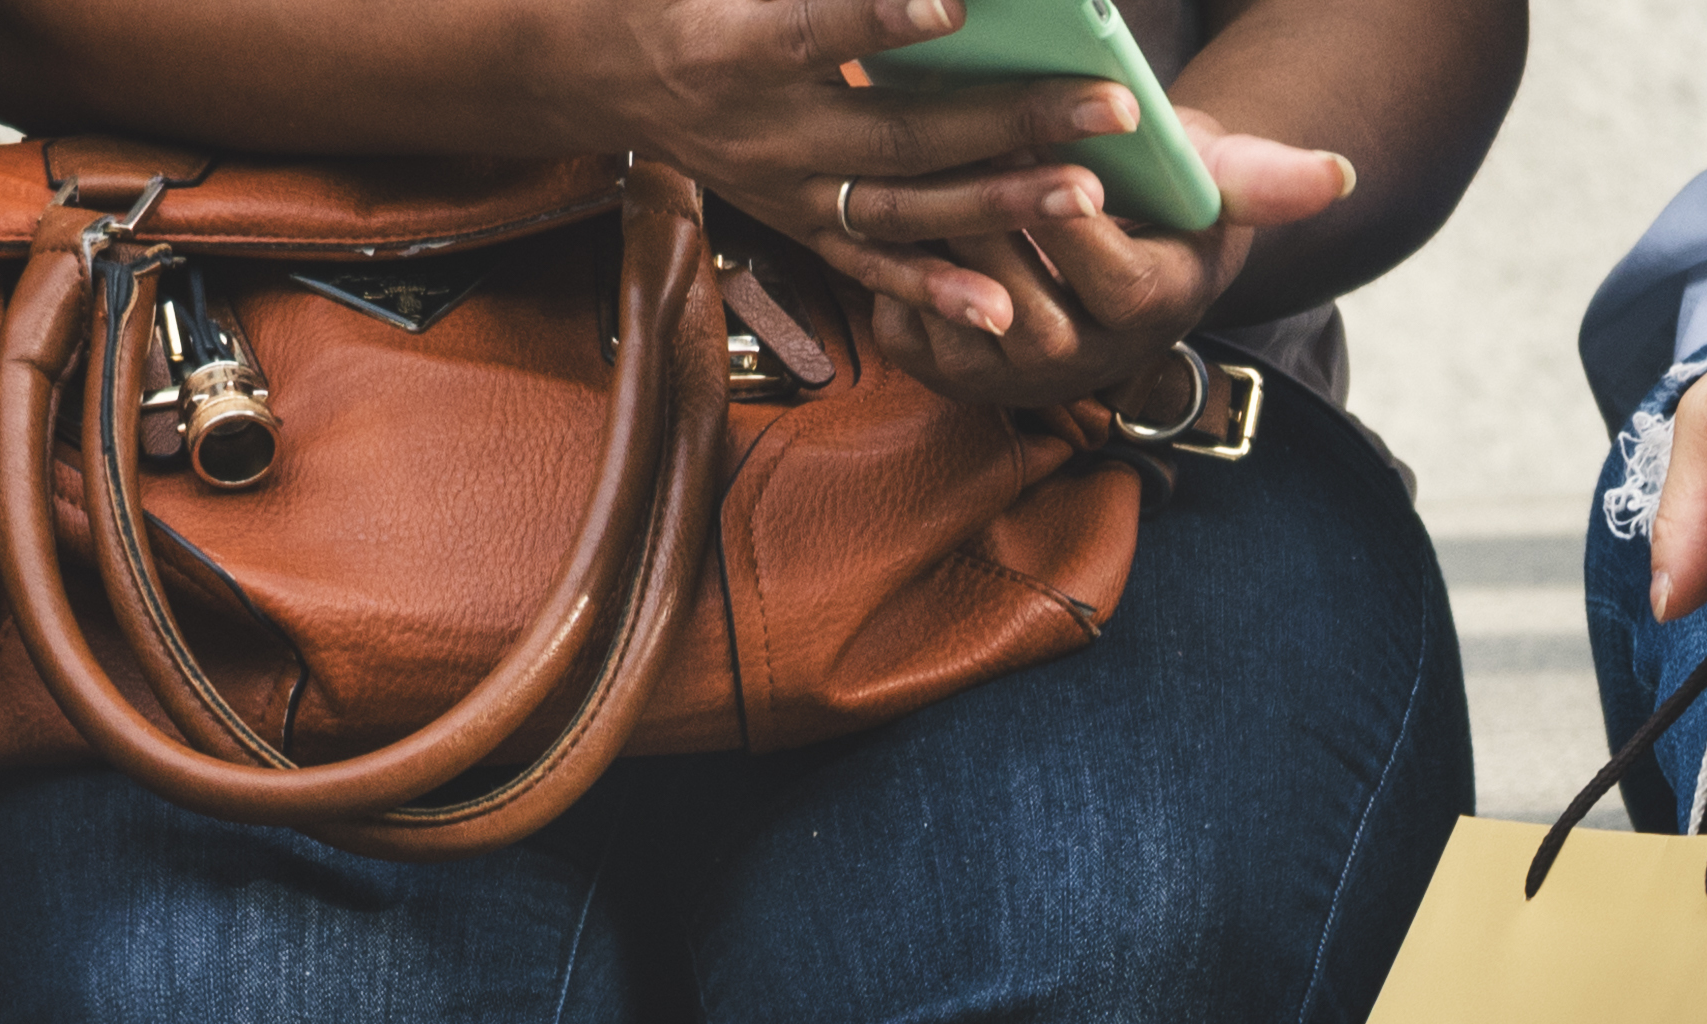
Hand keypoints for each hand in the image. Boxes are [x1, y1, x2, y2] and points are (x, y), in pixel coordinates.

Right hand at [537, 0, 1140, 289]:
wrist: (600, 67)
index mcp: (734, 48)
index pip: (813, 31)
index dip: (881, 22)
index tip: (961, 3)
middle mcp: (761, 132)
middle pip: (897, 133)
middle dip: (1008, 121)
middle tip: (1106, 103)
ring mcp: (782, 191)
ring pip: (901, 209)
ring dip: (999, 207)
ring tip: (1086, 195)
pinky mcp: (796, 224)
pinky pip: (872, 267)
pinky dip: (937, 291)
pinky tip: (1006, 311)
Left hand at [821, 129, 1356, 410]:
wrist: (1109, 241)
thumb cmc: (1167, 193)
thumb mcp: (1217, 179)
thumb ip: (1267, 178)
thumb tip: (1339, 172)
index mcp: (1148, 308)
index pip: (1108, 274)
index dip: (1073, 219)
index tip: (1049, 149)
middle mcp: (1080, 358)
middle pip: (1022, 300)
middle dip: (985, 226)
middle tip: (946, 151)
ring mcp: (1007, 371)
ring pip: (957, 312)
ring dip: (927, 246)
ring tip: (901, 167)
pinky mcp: (945, 361)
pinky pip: (905, 324)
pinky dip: (883, 270)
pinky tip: (870, 199)